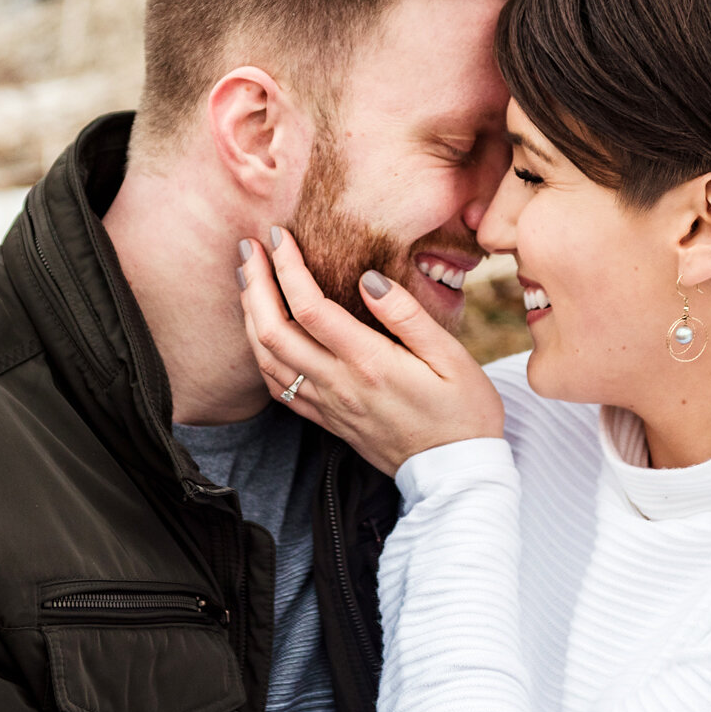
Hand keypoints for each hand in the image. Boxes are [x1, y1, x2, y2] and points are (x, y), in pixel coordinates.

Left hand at [238, 228, 503, 472]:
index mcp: (369, 363)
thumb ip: (407, 316)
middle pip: (274, 331)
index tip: (279, 237)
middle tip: (248, 248)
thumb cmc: (463, 410)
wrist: (456, 474)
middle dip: (255, 284)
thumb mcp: (451, 357)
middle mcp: (339, 385)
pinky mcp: (326, 421)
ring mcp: (327, 406)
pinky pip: (277, 387)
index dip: (287, 268)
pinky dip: (259, 353)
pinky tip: (259, 333)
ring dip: (250, 316)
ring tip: (247, 280)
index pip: (310, 308)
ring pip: (267, 359)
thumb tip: (368, 279)